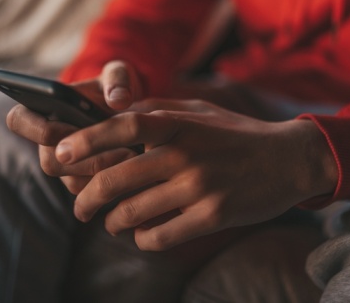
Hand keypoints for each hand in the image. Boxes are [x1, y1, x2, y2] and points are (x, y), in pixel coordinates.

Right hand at [6, 60, 144, 191]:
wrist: (129, 113)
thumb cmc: (114, 89)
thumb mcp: (119, 75)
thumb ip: (118, 80)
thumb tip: (119, 101)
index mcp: (42, 109)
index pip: (18, 120)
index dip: (35, 127)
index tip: (64, 124)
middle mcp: (47, 141)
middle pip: (48, 160)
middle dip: (81, 155)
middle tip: (112, 144)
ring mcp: (63, 165)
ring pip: (70, 179)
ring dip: (100, 168)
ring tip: (129, 152)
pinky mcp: (80, 181)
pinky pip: (88, 191)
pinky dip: (109, 180)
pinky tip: (132, 165)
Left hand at [55, 99, 337, 250]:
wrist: (289, 159)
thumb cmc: (236, 134)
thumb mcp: (198, 111)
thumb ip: (158, 111)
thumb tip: (114, 114)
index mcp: (179, 124)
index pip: (123, 126)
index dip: (87, 139)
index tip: (60, 152)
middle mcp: (185, 154)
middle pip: (117, 178)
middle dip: (87, 198)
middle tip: (80, 208)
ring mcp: (200, 187)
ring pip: (133, 213)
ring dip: (113, 222)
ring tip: (113, 222)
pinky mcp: (214, 216)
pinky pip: (161, 235)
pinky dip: (143, 238)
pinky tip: (143, 234)